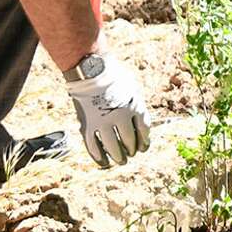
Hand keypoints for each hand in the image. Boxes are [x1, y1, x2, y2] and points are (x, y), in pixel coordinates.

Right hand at [64, 52, 151, 167]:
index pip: (144, 131)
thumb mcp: (132, 89)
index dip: (144, 142)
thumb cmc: (113, 77)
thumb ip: (136, 107)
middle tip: (131, 154)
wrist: (91, 69)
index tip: (143, 147)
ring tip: (121, 161)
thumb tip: (141, 126)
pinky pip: (93, 147)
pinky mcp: (87, 125)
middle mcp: (121, 117)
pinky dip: (99, 157)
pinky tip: (104, 162)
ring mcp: (103, 122)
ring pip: (113, 148)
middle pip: (130, 141)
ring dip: (118, 157)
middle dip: (131, 150)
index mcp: (135, 107)